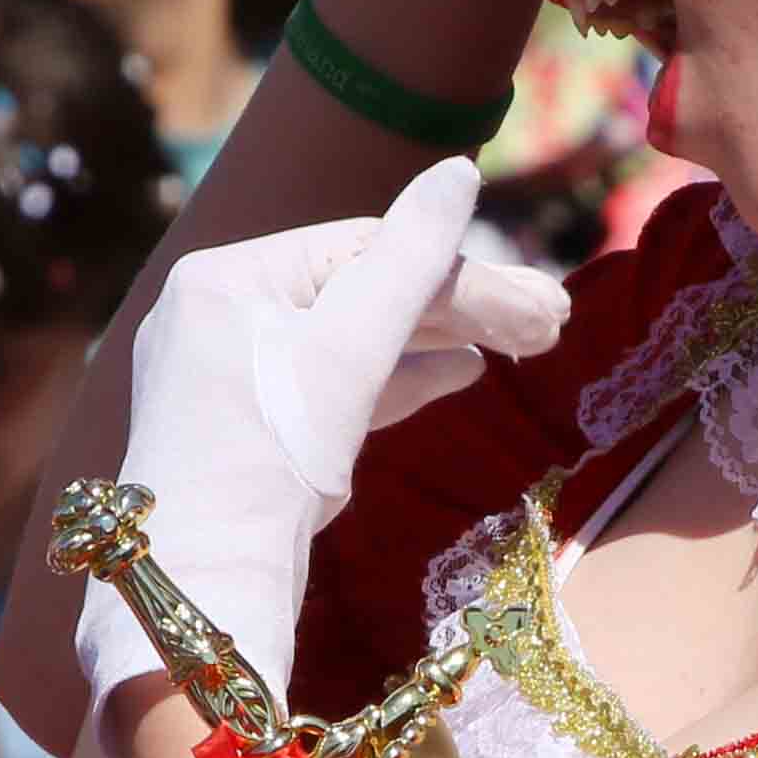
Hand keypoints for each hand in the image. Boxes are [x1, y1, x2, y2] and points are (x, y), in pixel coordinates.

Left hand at [73, 161, 571, 726]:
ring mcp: (224, 376)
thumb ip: (410, 260)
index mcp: (226, 278)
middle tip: (554, 325)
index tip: (541, 302)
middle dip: (459, 308)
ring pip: (350, 342)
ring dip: (438, 341)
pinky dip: (392, 380)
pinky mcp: (243, 431)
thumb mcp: (348, 349)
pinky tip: (460, 373)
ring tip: (527, 345)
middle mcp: (214, 315)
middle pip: (360, 293)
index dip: (460, 271)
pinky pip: (326, 387)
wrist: (203, 586)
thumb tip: (459, 172)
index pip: (362, 249)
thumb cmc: (270, 456)